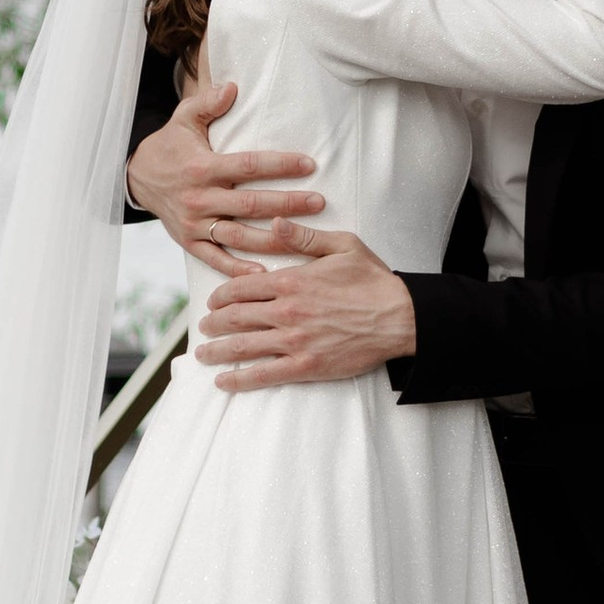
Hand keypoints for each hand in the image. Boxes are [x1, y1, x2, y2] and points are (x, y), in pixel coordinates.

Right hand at [126, 79, 329, 267]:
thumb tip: (233, 87)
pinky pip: (216, 259)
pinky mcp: (189, 242)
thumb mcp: (184, 118)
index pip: (247, 166)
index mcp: (202, 167)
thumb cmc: (170, 144)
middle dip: (287, 204)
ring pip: (239, 236)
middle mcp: (199, 198)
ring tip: (304, 239)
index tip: (309, 164)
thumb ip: (208, 103)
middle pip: (250, 204)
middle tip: (320, 202)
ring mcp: (194, 223)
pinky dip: (238, 269)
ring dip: (273, 239)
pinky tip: (266, 274)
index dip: (279, 165)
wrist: (137, 177)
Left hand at [198, 235, 417, 388]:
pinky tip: (224, 381)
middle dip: (213, 324)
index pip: (242, 287)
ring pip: (243, 347)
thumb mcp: (342, 246)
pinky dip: (240, 379)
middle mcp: (287, 311)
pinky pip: (264, 375)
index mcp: (292, 280)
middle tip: (203, 327)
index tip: (213, 302)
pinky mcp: (306, 366)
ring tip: (202, 355)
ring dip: (217, 352)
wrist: (400, 317)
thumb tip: (274, 222)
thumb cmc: (373, 280)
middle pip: (236, 318)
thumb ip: (303, 237)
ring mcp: (295, 341)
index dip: (221, 296)